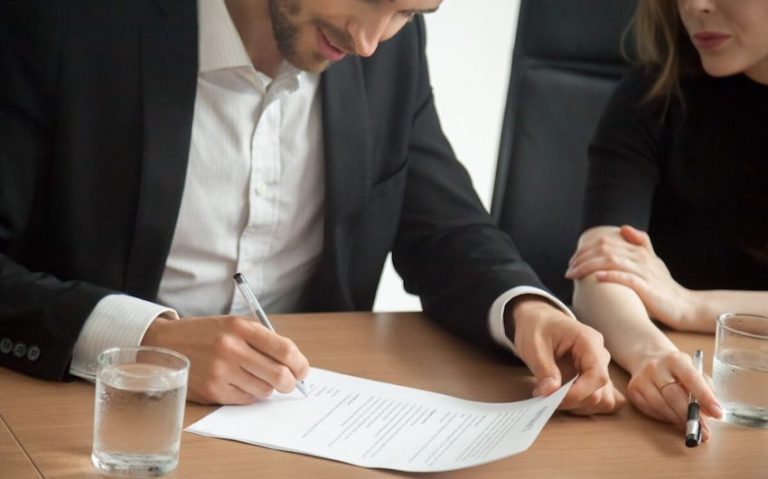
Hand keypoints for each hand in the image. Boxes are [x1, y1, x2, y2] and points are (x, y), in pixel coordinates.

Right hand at [141, 315, 309, 404]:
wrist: (166, 344)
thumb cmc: (207, 334)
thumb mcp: (234, 325)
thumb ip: (263, 340)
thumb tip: (294, 364)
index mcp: (240, 327)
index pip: (284, 349)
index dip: (300, 363)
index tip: (303, 370)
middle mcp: (231, 349)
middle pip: (279, 375)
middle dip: (290, 382)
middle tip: (290, 382)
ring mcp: (220, 372)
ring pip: (264, 390)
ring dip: (267, 387)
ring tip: (256, 377)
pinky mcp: (212, 391)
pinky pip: (246, 399)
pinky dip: (249, 394)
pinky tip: (239, 383)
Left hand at [509, 296, 624, 413]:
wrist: (539, 319)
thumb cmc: (537, 327)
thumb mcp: (534, 345)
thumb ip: (543, 369)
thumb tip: (549, 393)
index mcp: (589, 342)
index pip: (597, 376)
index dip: (578, 393)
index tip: (552, 399)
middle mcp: (600, 355)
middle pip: (600, 392)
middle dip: (572, 401)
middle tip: (544, 397)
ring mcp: (600, 368)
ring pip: (603, 400)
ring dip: (578, 406)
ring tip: (552, 398)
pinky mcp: (593, 378)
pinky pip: (601, 398)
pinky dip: (585, 405)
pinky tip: (565, 400)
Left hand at [566, 225, 701, 330]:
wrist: (684, 307)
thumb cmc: (664, 287)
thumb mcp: (653, 261)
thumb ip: (641, 243)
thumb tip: (624, 227)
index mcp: (640, 250)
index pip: (606, 242)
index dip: (586, 250)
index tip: (572, 261)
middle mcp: (641, 257)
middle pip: (605, 249)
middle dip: (582, 258)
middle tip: (568, 269)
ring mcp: (645, 272)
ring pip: (612, 261)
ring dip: (588, 266)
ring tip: (574, 274)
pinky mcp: (648, 288)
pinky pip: (626, 278)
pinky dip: (610, 275)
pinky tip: (596, 277)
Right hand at [625, 349, 721, 441]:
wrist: (648, 357)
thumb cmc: (677, 368)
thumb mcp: (694, 370)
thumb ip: (705, 388)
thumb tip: (712, 413)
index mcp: (675, 359)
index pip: (691, 378)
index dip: (705, 397)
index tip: (718, 414)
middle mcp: (656, 367)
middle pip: (673, 395)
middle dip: (690, 416)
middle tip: (704, 432)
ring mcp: (642, 379)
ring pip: (660, 405)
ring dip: (677, 420)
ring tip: (692, 430)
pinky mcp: (633, 390)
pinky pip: (649, 409)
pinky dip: (664, 418)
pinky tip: (674, 420)